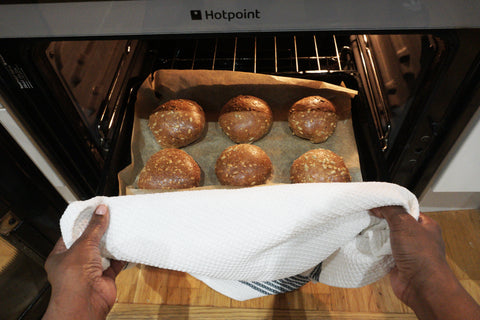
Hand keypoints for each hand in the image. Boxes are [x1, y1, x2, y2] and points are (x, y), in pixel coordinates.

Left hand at [42, 205, 124, 319]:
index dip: (82, 223)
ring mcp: (90, 271)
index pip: (71, 235)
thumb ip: (94, 227)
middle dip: (99, 232)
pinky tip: (126, 246)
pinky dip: (121, 256)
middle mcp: (75, 264)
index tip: (93, 212)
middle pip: (89, 243)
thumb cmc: (73, 279)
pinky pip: (115, 264)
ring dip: (111, 243)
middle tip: (109, 218)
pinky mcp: (105, 278)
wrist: (85, 303)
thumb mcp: (83, 245)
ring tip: (119, 228)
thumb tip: (101, 211)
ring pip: (102, 253)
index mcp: (61, 256)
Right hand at [371, 206, 479, 319]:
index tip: (375, 201)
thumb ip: (391, 210)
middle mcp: (417, 237)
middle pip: (394, 223)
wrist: (421, 286)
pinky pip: (382, 252)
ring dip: (376, 235)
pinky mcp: (396, 263)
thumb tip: (377, 204)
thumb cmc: (419, 253)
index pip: (406, 210)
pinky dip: (374, 249)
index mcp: (425, 225)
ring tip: (362, 226)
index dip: (391, 205)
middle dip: (381, 220)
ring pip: (387, 238)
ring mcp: (406, 251)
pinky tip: (364, 242)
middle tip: (366, 213)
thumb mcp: (404, 224)